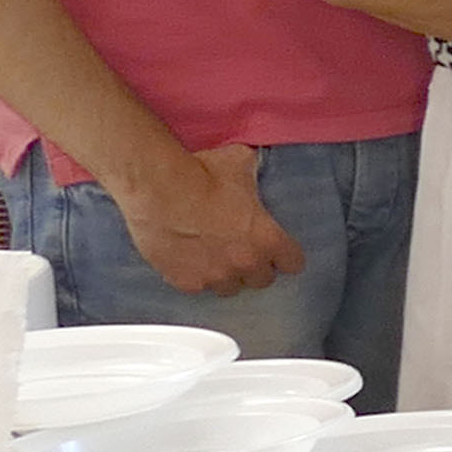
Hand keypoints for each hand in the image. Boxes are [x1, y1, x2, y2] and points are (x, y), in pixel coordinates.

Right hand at [112, 143, 302, 298]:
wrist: (157, 188)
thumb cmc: (201, 174)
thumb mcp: (240, 165)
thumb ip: (253, 173)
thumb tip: (252, 163)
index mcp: (267, 239)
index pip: (293, 263)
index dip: (284, 255)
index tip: (276, 249)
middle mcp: (245, 264)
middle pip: (262, 280)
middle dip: (255, 266)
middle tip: (241, 251)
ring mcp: (214, 276)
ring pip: (230, 288)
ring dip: (226, 275)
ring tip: (214, 258)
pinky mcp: (185, 282)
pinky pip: (198, 288)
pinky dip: (195, 277)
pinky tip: (188, 261)